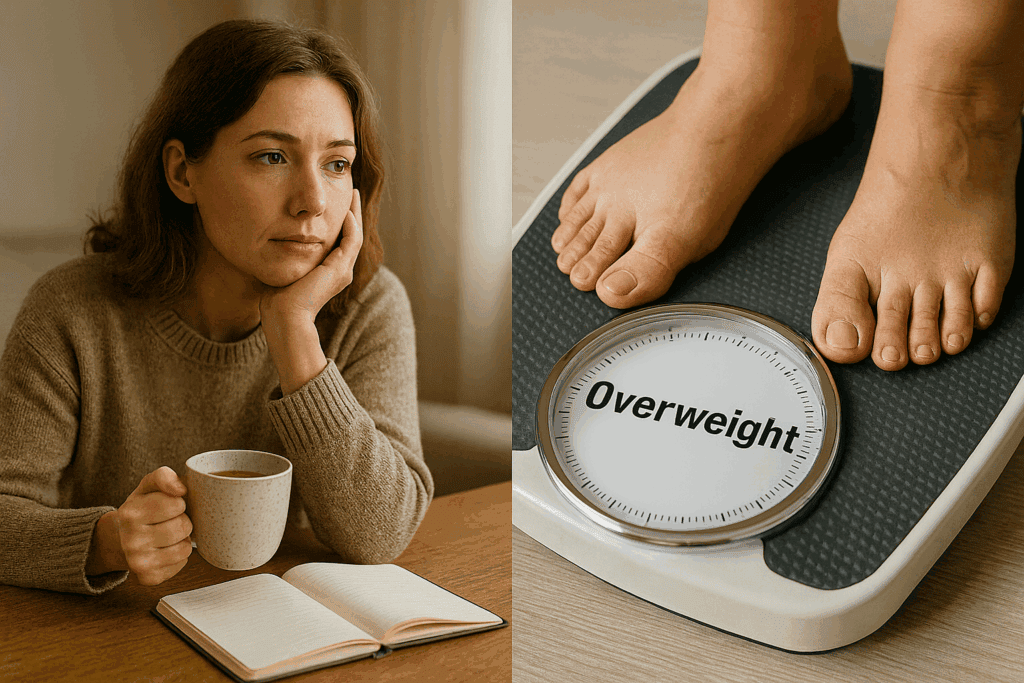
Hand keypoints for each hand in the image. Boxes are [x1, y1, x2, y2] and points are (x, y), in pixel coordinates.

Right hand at [115, 466, 192, 584]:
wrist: (121, 539)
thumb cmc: (143, 508)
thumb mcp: (148, 486)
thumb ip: (164, 477)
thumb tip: (181, 489)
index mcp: (129, 513)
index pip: (176, 504)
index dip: (178, 503)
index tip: (168, 505)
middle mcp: (130, 540)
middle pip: (183, 527)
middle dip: (182, 520)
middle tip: (168, 521)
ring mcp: (138, 562)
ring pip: (185, 547)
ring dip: (182, 539)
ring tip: (168, 535)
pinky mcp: (149, 578)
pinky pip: (182, 563)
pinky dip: (179, 555)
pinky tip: (164, 550)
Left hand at [260, 188, 363, 323]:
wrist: (284, 316)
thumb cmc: (277, 298)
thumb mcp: (284, 268)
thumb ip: (287, 254)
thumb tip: (274, 239)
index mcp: (329, 272)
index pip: (339, 240)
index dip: (340, 220)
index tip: (335, 202)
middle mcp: (340, 271)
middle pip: (352, 235)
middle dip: (352, 212)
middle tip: (352, 192)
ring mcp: (343, 271)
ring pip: (355, 235)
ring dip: (355, 213)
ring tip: (353, 194)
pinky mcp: (340, 269)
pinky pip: (352, 240)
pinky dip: (351, 224)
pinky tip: (346, 210)